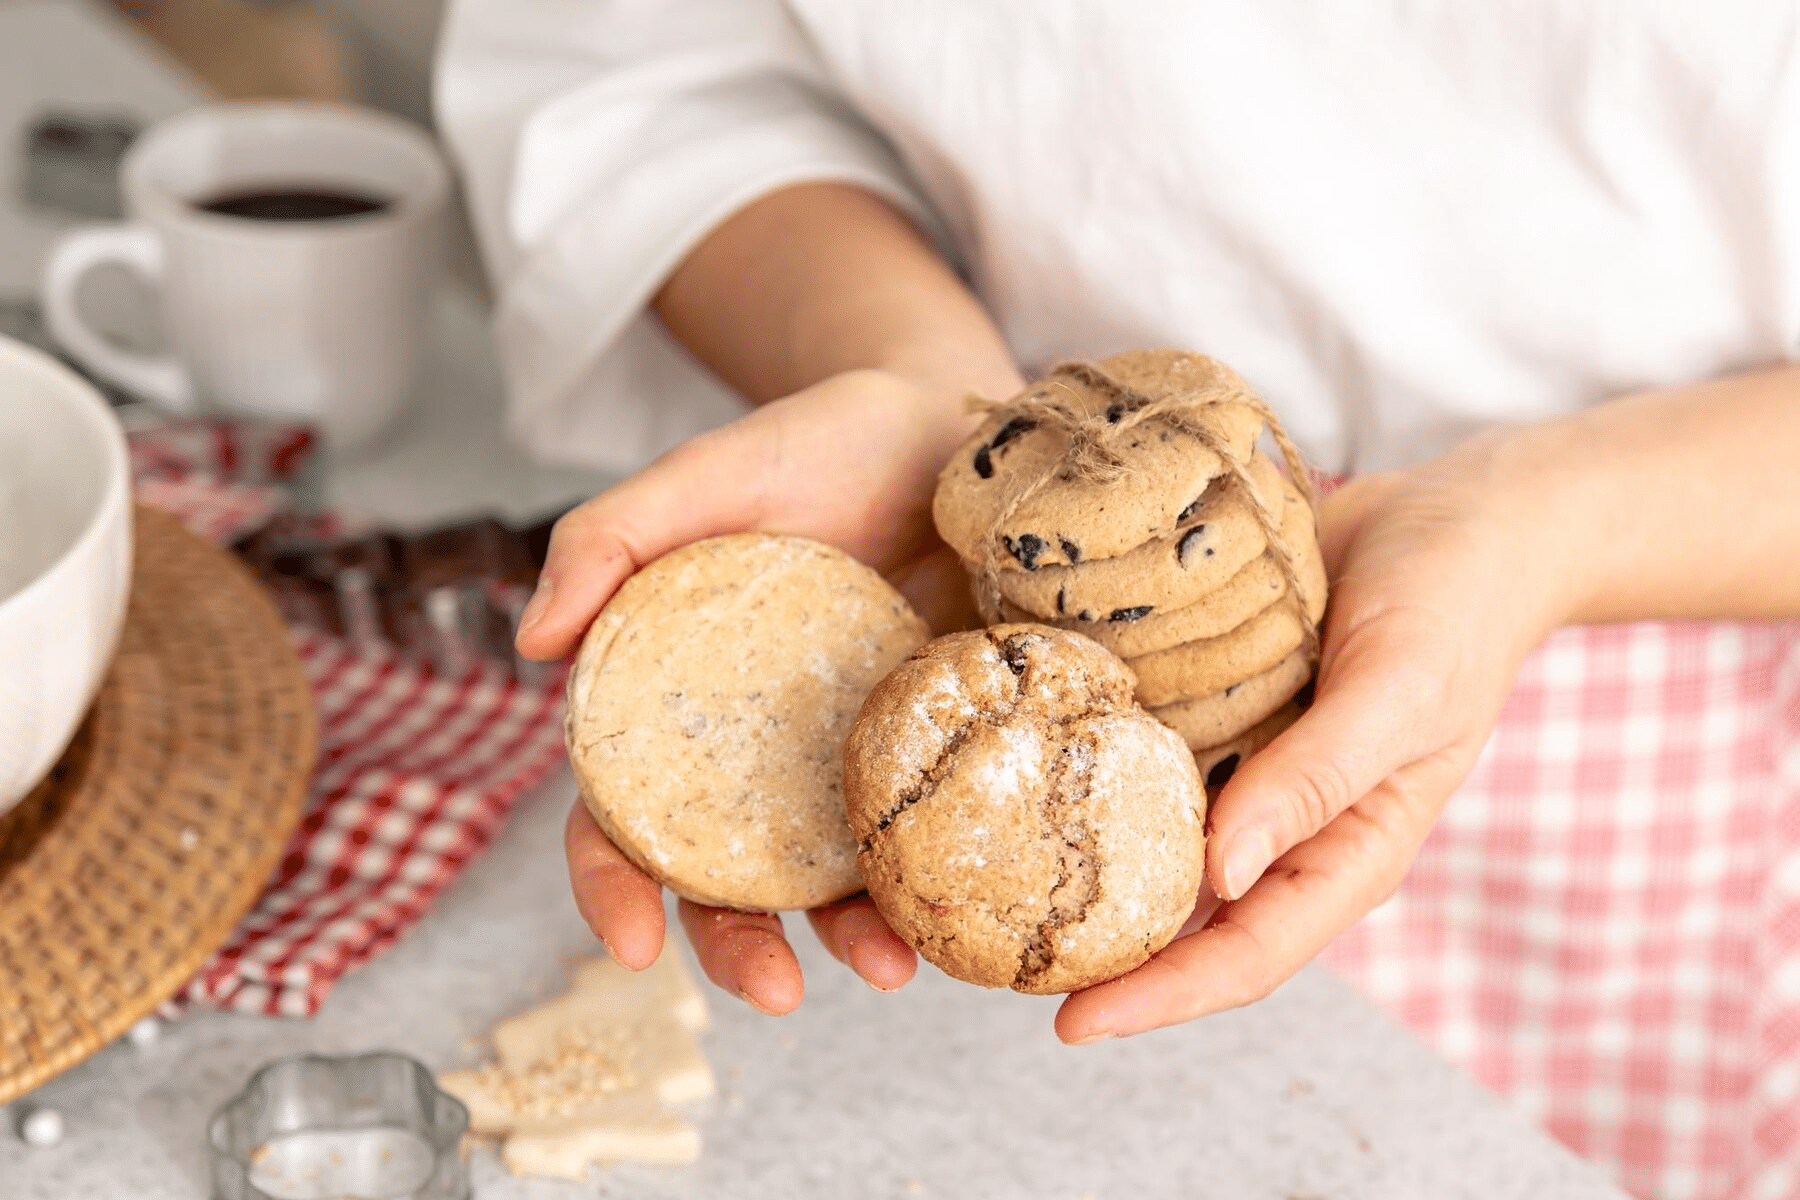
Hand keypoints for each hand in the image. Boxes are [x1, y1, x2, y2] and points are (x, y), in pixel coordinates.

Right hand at [526, 366, 1016, 1012]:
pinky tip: (960, 908)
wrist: (948, 423)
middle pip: (725, 875)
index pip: (618, 811)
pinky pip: (927, 826)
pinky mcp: (934, 744)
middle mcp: (756, 751)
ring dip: (848, 936)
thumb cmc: (814, 441)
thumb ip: (606, 538)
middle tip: (774, 992)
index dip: (611, 884)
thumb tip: (530, 642)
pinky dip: (934, 877)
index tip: (630, 945)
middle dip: (737, 946)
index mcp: (676, 702)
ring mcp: (848, 756)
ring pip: (830, 874)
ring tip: (894, 966)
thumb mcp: (706, 473)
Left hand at [1055, 430, 1582, 1041]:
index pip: (1248, 954)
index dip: (1162, 997)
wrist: (1459, 517)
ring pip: (1154, 849)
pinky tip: (1022, 776)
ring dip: (1084, 875)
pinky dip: (1092, 780)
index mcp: (1347, 851)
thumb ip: (1315, 780)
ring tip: (985, 891)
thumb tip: (1219, 874)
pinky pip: (1145, 763)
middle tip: (997, 967)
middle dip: (1102, 958)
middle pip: (1186, 922)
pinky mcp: (1217, 717)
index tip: (1071, 1025)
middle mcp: (1287, 827)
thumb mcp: (1397, 692)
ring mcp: (1247, 773)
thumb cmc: (1454, 608)